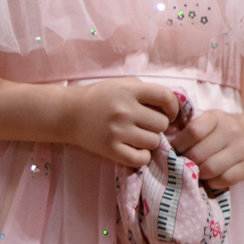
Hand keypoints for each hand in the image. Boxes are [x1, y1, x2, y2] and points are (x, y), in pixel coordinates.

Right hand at [56, 79, 179, 168]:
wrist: (69, 113)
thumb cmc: (100, 98)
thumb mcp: (122, 85)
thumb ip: (146, 92)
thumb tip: (174, 108)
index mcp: (128, 91)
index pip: (166, 97)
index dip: (173, 107)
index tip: (168, 113)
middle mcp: (124, 110)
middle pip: (161, 124)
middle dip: (157, 126)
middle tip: (146, 126)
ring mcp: (117, 131)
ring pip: (154, 142)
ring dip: (150, 141)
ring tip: (138, 137)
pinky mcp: (110, 149)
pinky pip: (141, 158)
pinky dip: (142, 156)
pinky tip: (135, 149)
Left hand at [173, 107, 243, 189]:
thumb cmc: (223, 130)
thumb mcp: (209, 121)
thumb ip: (190, 130)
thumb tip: (164, 147)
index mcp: (216, 118)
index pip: (193, 131)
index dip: (179, 144)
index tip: (174, 150)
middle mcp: (231, 132)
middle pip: (199, 153)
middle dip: (186, 161)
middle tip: (182, 164)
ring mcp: (241, 150)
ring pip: (210, 169)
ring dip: (198, 173)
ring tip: (194, 170)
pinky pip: (223, 180)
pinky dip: (212, 182)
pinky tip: (208, 177)